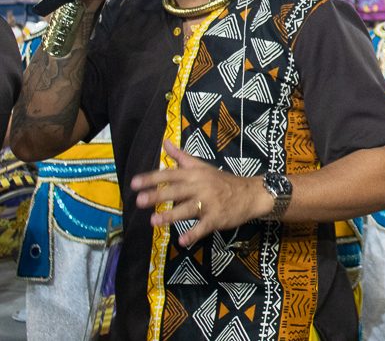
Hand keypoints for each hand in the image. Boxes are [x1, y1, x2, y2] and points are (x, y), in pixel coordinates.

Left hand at [132, 140, 271, 246]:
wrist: (250, 194)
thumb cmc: (223, 181)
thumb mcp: (202, 166)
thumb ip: (181, 157)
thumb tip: (165, 142)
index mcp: (195, 174)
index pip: (170, 174)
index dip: (152, 178)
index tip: (134, 183)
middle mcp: (200, 186)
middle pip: (176, 190)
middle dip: (158, 195)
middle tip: (139, 200)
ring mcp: (209, 203)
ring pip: (188, 209)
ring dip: (171, 215)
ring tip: (154, 221)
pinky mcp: (217, 218)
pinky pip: (203, 227)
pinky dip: (194, 234)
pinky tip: (183, 241)